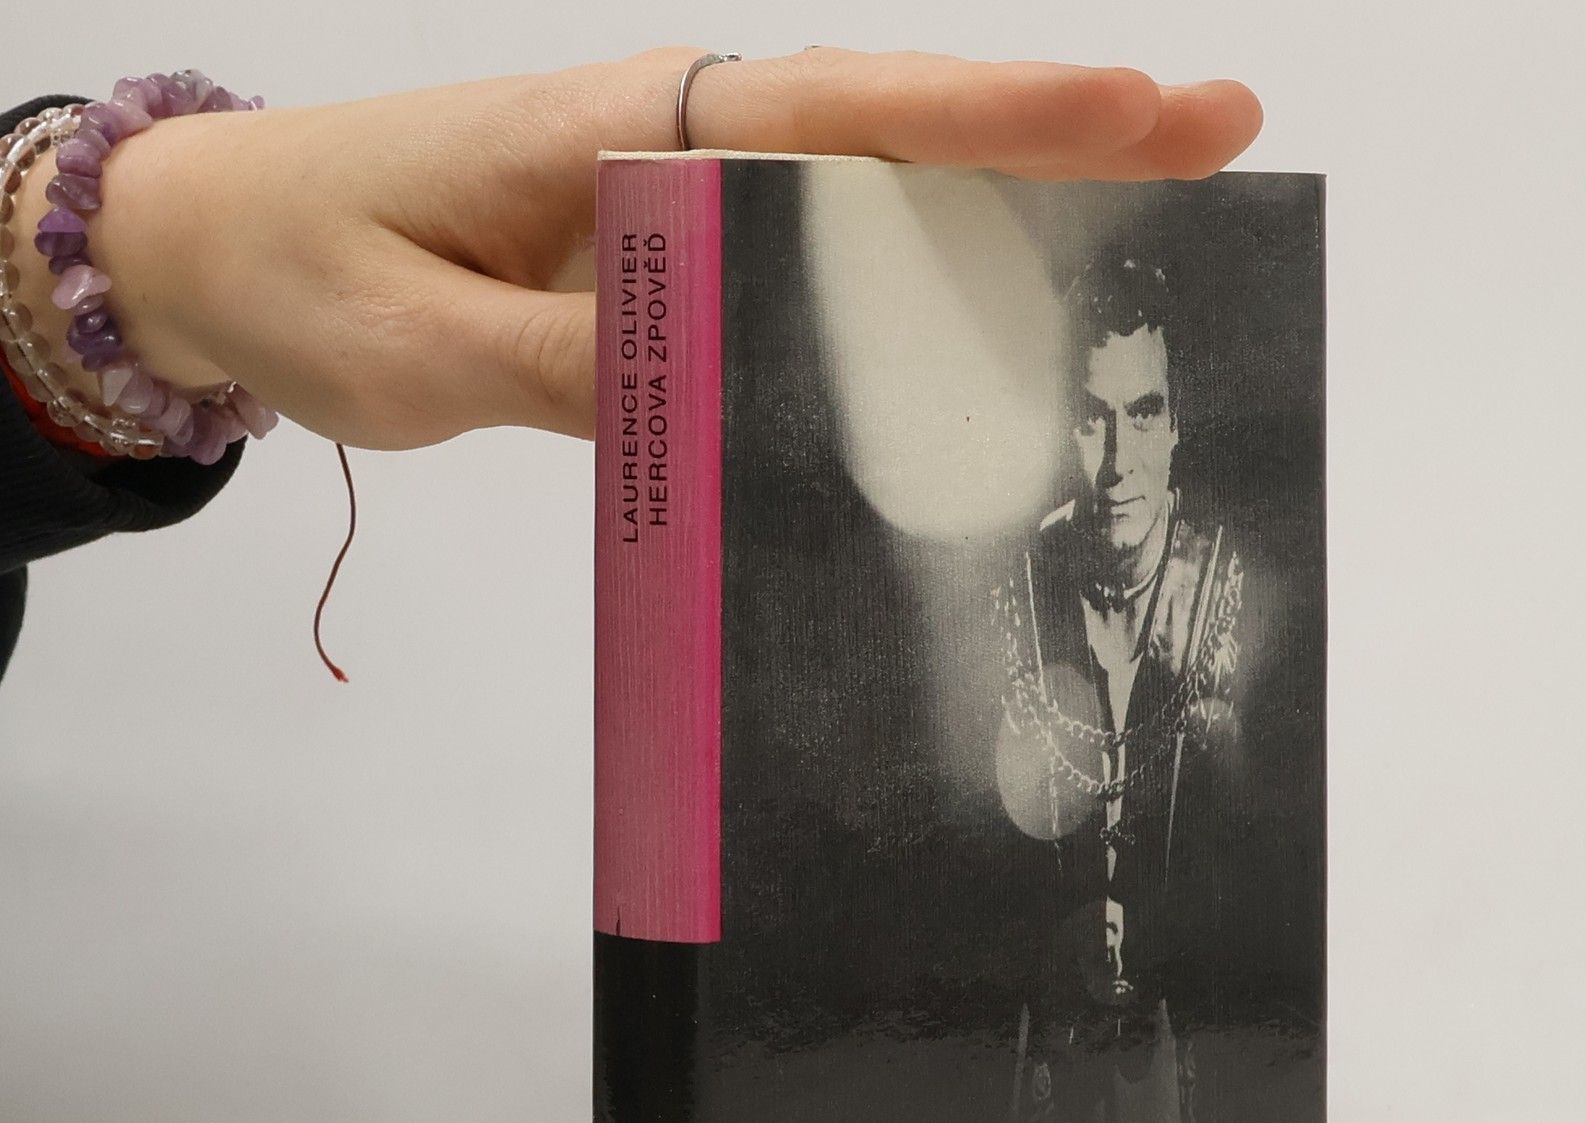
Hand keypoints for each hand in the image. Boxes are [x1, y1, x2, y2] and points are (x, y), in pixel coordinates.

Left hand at [19, 50, 1260, 448]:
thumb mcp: (428, 348)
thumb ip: (583, 369)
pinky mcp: (665, 255)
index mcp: (628, 135)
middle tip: (1219, 143)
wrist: (219, 250)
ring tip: (1151, 233)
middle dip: (1056, 139)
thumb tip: (733, 395)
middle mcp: (676, 144)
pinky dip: (905, 278)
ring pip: (869, 191)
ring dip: (1005, 207)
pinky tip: (981, 316)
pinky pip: (808, 261)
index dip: (994, 120)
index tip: (1137, 117)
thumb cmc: (309, 277)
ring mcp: (679, 196)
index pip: (839, 120)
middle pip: (895, 132)